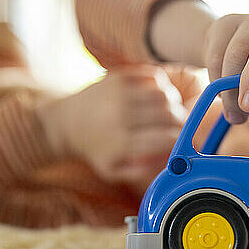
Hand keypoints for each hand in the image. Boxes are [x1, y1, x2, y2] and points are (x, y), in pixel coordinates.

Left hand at [38, 65, 186, 190]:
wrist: (66, 123)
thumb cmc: (95, 149)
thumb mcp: (113, 171)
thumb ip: (141, 172)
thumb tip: (169, 163)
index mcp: (121, 143)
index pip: (165, 138)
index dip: (180, 139)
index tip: (182, 140)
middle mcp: (120, 116)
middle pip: (168, 114)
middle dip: (181, 120)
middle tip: (180, 125)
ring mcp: (118, 94)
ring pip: (164, 94)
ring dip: (174, 102)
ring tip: (170, 110)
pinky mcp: (118, 77)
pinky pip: (154, 76)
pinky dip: (162, 85)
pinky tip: (158, 95)